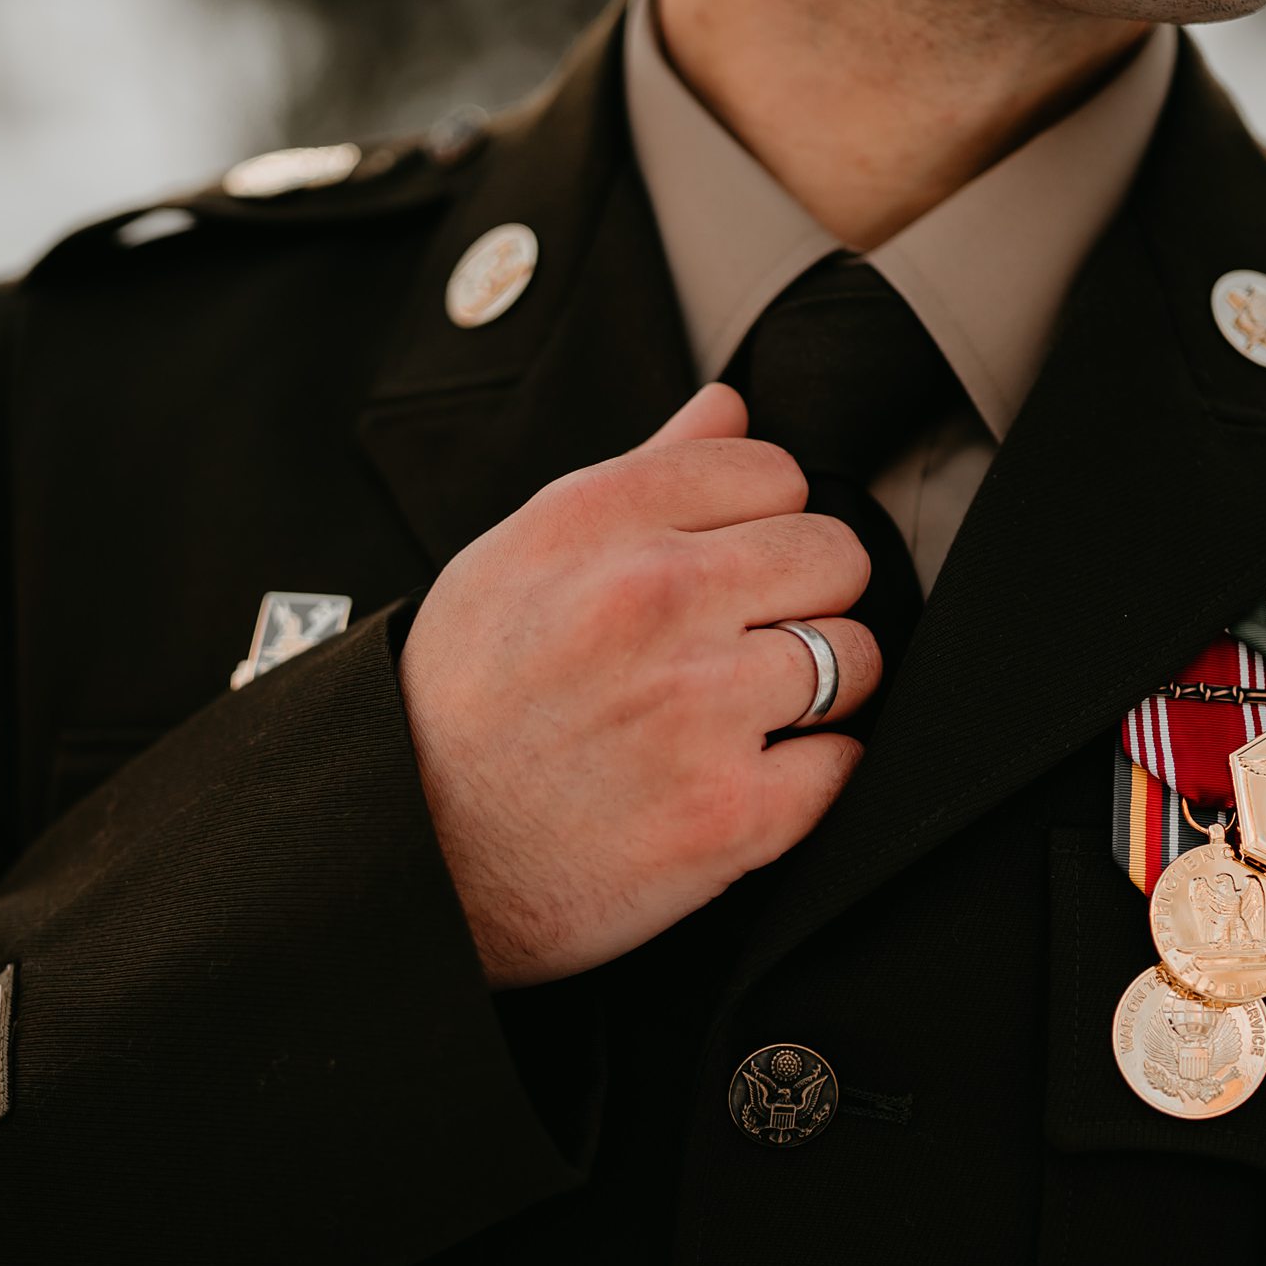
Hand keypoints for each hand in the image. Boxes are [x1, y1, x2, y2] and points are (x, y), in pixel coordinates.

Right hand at [400, 384, 883, 986]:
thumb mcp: (515, 560)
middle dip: (805, 600)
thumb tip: (727, 407)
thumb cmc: (458, 709)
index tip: (734, 569)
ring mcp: (699, 706)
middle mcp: (654, 598)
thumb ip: (639, 476)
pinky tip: (746, 783)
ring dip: (816, 694)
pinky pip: (843, 763)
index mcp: (598, 521)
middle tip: (747, 646)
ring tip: (743, 720)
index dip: (764, 522)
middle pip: (833, 555)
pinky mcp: (731, 812)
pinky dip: (809, 780)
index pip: (771, 468)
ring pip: (855, 658)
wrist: (410, 859)